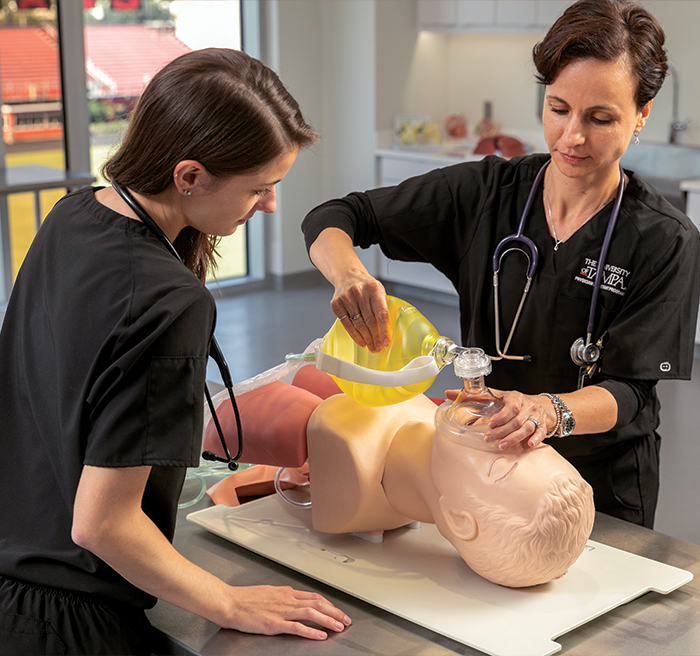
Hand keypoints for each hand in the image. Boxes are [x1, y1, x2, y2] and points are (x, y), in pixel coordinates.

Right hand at [223, 585, 350, 639]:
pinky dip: (311, 631)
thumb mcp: (269, 592)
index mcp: (286, 592)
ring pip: (311, 613)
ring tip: (340, 626)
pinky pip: (297, 627)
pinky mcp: (274, 623)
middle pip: (318, 603)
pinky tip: (321, 636)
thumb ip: (282, 596)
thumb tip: (292, 597)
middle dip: (335, 611)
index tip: (337, 610)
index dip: (329, 604)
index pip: (314, 596)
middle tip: (346, 619)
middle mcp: (287, 599)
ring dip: (329, 620)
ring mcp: (281, 611)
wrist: (230, 602)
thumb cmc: (245, 599)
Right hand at [331, 273, 390, 352]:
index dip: (384, 330)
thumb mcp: (378, 290)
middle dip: (375, 337)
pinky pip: (347, 324)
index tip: (386, 342)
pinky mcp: (336, 304)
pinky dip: (354, 335)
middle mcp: (359, 292)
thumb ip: (383, 306)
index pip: (381, 313)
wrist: (347, 275)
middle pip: (369, 321)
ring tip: (371, 347)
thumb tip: (387, 330)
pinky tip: (361, 341)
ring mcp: (346, 298)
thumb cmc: (366, 286)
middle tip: (378, 348)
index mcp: (373, 289)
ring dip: (365, 338)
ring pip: (358, 324)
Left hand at [482, 390, 555, 449]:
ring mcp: (537, 416)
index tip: (491, 424)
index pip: (511, 407)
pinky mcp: (543, 425)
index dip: (501, 417)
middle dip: (502, 431)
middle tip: (489, 438)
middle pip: (517, 421)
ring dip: (514, 438)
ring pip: (527, 428)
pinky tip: (528, 445)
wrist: (539, 404)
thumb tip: (456, 395)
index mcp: (517, 397)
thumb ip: (480, 397)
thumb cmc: (515, 401)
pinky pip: (541, 432)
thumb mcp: (500, 396)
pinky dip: (536, 439)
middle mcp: (528, 406)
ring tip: (502, 445)